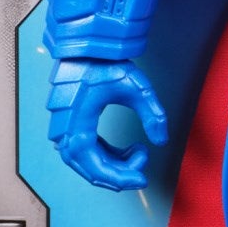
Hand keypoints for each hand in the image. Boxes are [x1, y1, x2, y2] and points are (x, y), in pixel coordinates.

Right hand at [47, 58, 168, 190]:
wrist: (87, 47)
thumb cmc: (107, 63)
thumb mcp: (136, 86)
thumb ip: (152, 113)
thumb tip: (161, 141)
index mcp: (77, 123)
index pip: (93, 163)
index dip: (116, 177)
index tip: (141, 179)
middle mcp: (66, 130)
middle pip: (88, 168)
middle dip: (117, 175)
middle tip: (142, 174)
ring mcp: (67, 128)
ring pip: (88, 162)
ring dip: (114, 166)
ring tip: (139, 152)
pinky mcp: (74, 125)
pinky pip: (89, 151)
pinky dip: (109, 156)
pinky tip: (130, 150)